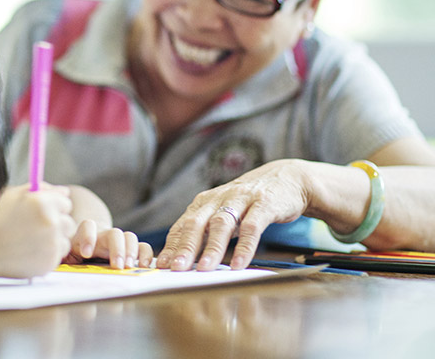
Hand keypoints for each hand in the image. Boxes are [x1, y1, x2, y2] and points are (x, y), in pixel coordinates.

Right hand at [0, 183, 75, 277]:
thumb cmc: (0, 220)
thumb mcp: (14, 195)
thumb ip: (42, 188)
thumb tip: (65, 192)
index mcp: (43, 202)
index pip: (66, 203)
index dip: (54, 208)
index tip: (41, 214)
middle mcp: (51, 222)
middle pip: (69, 223)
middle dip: (57, 226)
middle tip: (36, 229)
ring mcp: (52, 243)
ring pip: (65, 241)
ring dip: (53, 241)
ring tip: (31, 242)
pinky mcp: (50, 261)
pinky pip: (58, 256)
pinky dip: (48, 255)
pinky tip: (30, 252)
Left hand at [64, 220, 153, 268]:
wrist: (85, 246)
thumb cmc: (72, 254)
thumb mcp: (64, 255)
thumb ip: (60, 258)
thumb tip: (52, 264)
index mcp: (83, 235)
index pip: (87, 226)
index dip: (88, 237)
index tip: (87, 254)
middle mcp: (103, 234)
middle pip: (113, 233)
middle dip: (116, 248)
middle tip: (117, 266)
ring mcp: (118, 240)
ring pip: (129, 237)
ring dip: (131, 251)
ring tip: (129, 267)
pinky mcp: (130, 249)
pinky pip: (142, 246)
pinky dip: (145, 254)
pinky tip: (144, 266)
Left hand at [156, 159, 310, 270]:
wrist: (287, 178)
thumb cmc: (249, 203)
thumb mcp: (224, 214)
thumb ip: (207, 233)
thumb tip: (185, 260)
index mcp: (204, 203)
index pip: (182, 225)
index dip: (171, 246)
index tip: (161, 265)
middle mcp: (218, 199)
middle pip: (196, 224)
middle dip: (185, 247)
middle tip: (176, 269)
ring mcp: (241, 199)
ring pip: (221, 224)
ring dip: (212, 248)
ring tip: (205, 269)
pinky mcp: (264, 204)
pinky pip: (252, 226)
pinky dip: (245, 246)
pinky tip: (239, 264)